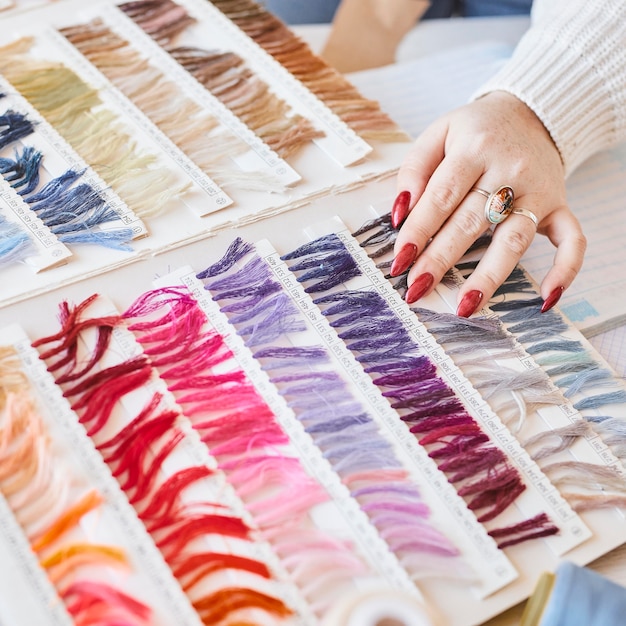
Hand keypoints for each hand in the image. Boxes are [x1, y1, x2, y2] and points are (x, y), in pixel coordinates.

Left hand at [389, 91, 586, 315]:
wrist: (533, 111)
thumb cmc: (476, 131)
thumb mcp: (439, 133)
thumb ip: (415, 168)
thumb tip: (400, 211)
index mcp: (474, 149)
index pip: (442, 195)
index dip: (419, 230)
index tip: (400, 260)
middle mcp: (510, 170)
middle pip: (471, 222)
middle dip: (441, 259)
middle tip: (417, 288)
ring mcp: (539, 190)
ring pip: (514, 239)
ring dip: (489, 276)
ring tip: (464, 305)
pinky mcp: (559, 204)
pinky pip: (571, 239)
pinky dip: (565, 269)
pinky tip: (546, 299)